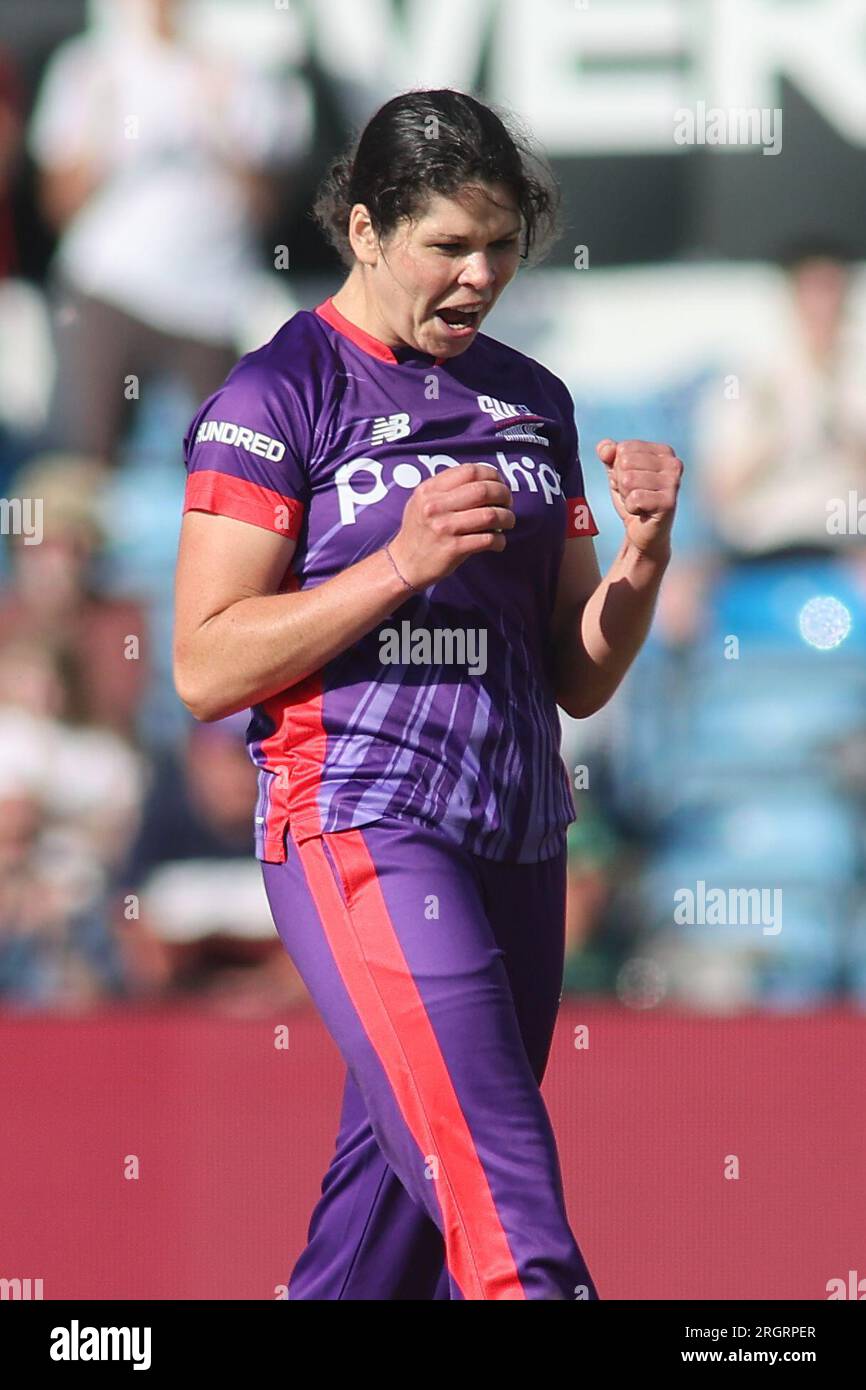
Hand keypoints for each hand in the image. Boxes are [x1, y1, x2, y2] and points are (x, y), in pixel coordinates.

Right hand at [388, 462, 514, 588]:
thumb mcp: (422, 501)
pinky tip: (498, 542)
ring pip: (490, 515)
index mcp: (429, 489)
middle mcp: (436, 506)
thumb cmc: (419, 531)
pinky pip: (488, 539)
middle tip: (508, 503)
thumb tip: (484, 480)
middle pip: (484, 490)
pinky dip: (500, 540)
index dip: (492, 475)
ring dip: (507, 518)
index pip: (470, 471)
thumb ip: (446, 487)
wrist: (404, 564)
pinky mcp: (453, 549)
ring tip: (508, 522)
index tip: (499, 484)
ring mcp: (445, 528)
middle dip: (504, 495)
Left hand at [596, 438, 682, 559]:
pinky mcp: (669, 502)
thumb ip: (609, 455)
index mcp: (663, 451)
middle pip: (625, 462)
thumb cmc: (634, 499)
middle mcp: (673, 463)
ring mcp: (674, 482)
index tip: (632, 482)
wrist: (643, 531)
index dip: (618, 468)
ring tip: (639, 502)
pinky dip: (631, 508)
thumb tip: (605, 447)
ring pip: (628, 479)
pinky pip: (634, 498)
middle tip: (634, 494)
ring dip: (626, 496)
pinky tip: (642, 511)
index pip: (624, 448)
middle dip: (621, 482)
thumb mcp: (617, 473)